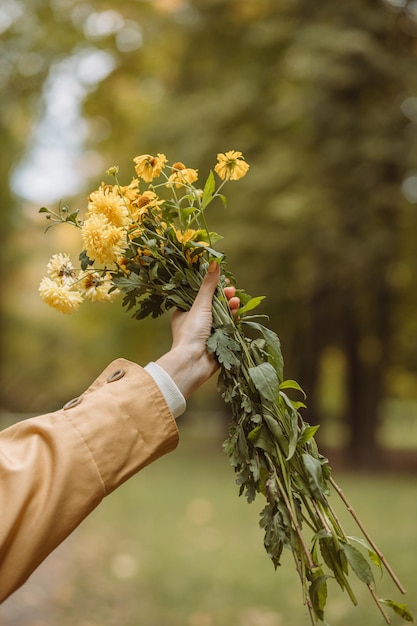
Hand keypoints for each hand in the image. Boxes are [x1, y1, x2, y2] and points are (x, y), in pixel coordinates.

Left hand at [155, 262, 239, 397]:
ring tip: (236, 302)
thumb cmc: (191, 333)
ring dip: (230, 307)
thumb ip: (209, 285)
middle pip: (214, 304)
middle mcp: (195, 321)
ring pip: (222, 315)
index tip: (223, 280)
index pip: (201, 294)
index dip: (213, 287)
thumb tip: (214, 262)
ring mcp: (207, 332)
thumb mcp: (200, 305)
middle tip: (231, 291)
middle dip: (224, 296)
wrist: (193, 363)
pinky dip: (233, 320)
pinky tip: (238, 314)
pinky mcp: (218, 341)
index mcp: (185, 312)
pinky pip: (228, 327)